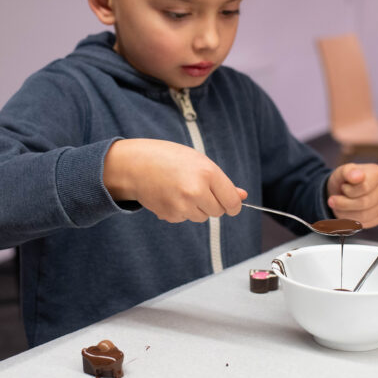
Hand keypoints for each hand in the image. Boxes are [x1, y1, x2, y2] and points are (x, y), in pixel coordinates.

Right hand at [103, 139, 246, 222]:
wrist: (135, 165)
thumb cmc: (169, 158)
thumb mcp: (199, 162)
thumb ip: (222, 182)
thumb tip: (242, 196)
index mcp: (207, 173)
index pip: (232, 202)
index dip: (234, 205)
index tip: (231, 204)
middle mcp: (196, 191)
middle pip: (218, 211)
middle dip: (214, 204)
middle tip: (199, 189)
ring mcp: (182, 205)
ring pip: (202, 216)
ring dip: (197, 207)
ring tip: (181, 189)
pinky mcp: (171, 215)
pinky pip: (185, 218)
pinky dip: (181, 210)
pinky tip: (170, 195)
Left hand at [325, 163, 377, 227]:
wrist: (342, 191)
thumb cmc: (344, 180)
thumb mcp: (341, 172)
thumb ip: (348, 171)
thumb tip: (358, 176)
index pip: (364, 187)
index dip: (349, 190)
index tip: (342, 187)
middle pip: (365, 203)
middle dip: (344, 204)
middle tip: (332, 200)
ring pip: (364, 216)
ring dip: (345, 213)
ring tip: (338, 206)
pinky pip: (364, 224)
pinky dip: (350, 221)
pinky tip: (346, 212)